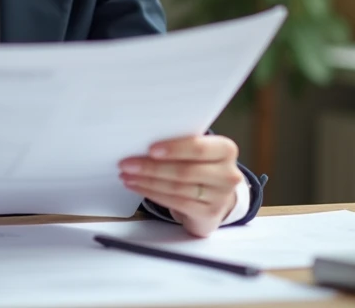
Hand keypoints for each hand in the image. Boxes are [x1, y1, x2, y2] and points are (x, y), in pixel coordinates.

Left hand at [119, 135, 242, 237]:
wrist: (216, 197)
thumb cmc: (200, 166)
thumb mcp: (198, 152)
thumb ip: (181, 144)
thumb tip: (143, 141)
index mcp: (226, 150)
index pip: (199, 148)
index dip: (174, 149)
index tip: (150, 149)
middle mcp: (228, 174)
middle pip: (184, 170)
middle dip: (151, 167)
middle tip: (126, 163)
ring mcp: (220, 196)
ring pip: (177, 187)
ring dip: (147, 181)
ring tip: (127, 175)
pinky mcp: (208, 213)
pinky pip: (175, 202)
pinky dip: (152, 193)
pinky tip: (137, 186)